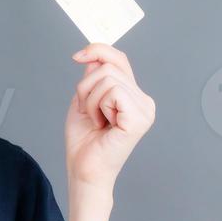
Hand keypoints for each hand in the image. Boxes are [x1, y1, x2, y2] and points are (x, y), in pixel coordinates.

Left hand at [65, 43, 155, 190]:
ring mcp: (145, 110)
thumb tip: (95, 54)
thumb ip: (93, 77)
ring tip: (96, 121)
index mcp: (134, 97)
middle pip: (109, 67)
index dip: (97, 50)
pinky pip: (113, 92)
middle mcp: (144, 102)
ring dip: (90, 100)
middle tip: (89, 113)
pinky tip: (102, 124)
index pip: (119, 60)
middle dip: (87, 87)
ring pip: (108, 79)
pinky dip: (98, 106)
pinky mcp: (139, 118)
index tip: (76, 57)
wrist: (83, 170)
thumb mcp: (84, 99)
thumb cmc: (84, 142)